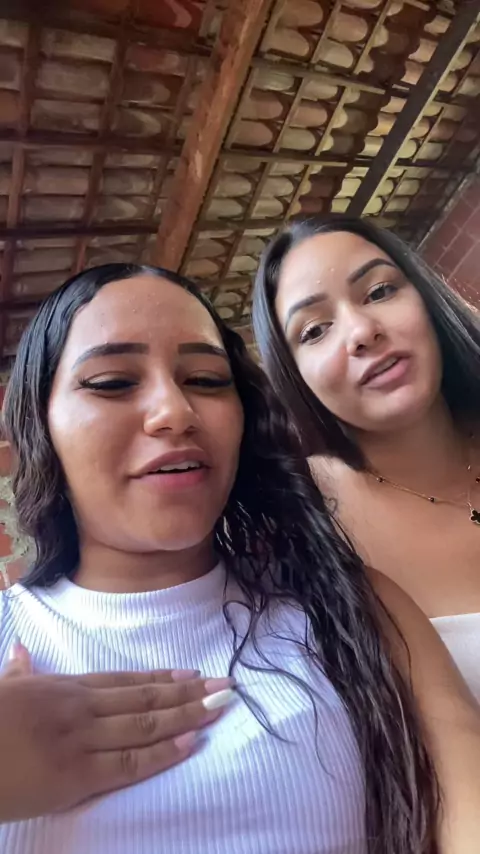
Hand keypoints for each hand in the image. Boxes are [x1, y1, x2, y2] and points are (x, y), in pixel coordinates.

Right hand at [0, 643, 233, 821]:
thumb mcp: (3, 690)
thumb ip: (20, 672)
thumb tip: (22, 650)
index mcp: (65, 688)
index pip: (125, 680)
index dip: (163, 678)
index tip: (194, 673)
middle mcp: (81, 708)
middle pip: (145, 697)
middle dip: (189, 692)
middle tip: (226, 686)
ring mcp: (82, 740)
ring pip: (145, 724)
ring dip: (187, 715)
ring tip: (220, 707)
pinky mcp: (76, 775)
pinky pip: (128, 762)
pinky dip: (162, 752)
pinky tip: (190, 742)